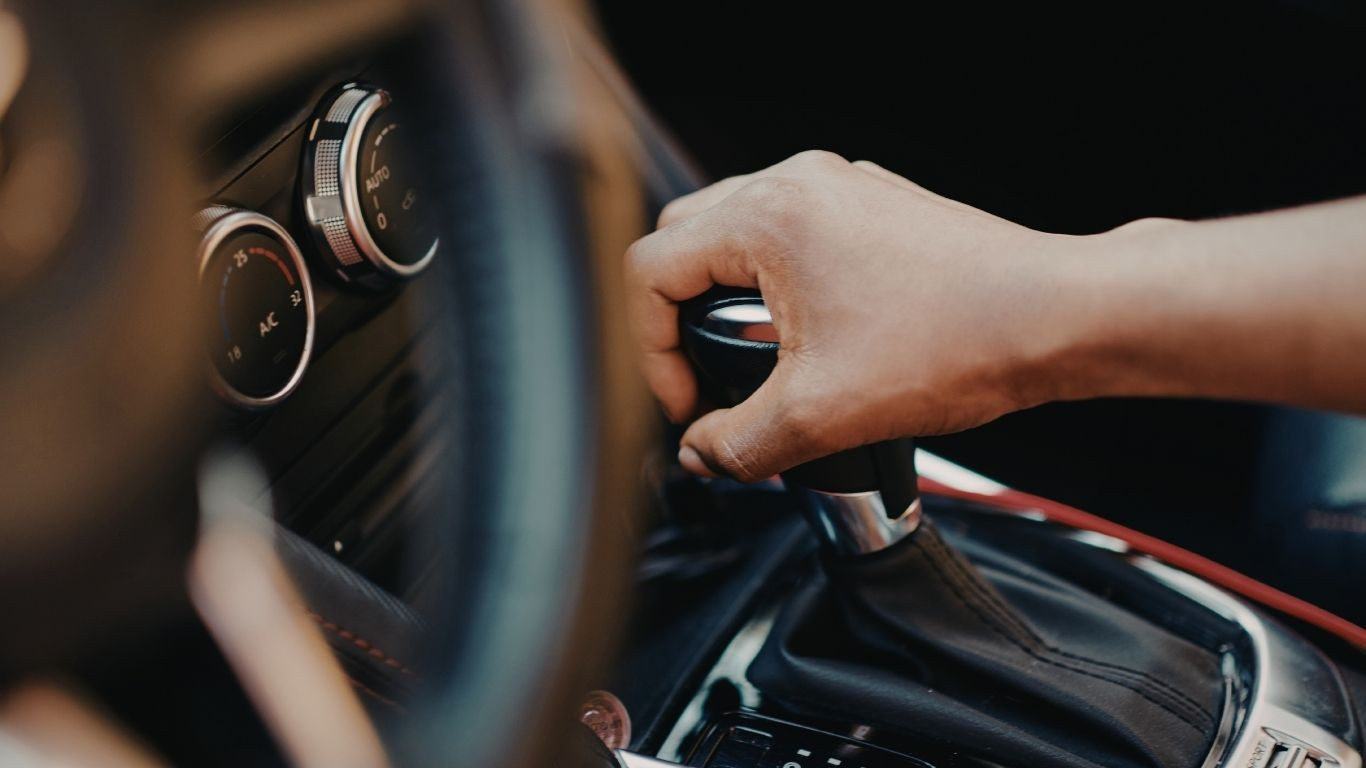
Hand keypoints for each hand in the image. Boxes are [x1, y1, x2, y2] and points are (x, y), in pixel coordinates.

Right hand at [625, 150, 1085, 480]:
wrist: (1057, 319)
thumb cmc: (959, 342)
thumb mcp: (820, 415)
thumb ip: (737, 443)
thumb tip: (701, 456)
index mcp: (769, 215)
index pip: (652, 269)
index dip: (651, 349)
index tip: (692, 402)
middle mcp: (799, 184)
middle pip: (686, 240)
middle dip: (681, 318)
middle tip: (710, 379)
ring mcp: (841, 189)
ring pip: (738, 235)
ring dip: (728, 300)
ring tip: (761, 363)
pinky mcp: (874, 208)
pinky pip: (793, 236)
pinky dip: (778, 284)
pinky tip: (813, 341)